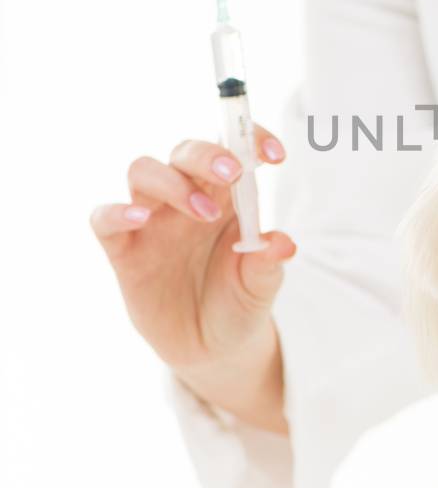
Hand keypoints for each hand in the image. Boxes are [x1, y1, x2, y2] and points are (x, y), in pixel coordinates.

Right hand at [90, 127, 296, 380]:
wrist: (210, 348)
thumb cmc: (237, 303)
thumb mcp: (260, 288)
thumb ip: (267, 264)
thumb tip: (282, 244)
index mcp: (226, 197)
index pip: (232, 150)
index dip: (250, 140)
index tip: (275, 155)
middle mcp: (186, 199)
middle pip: (185, 152)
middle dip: (207, 155)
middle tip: (232, 173)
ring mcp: (152, 222)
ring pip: (145, 171)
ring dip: (173, 183)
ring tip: (204, 212)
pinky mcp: (124, 250)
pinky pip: (105, 219)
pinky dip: (117, 212)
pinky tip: (139, 219)